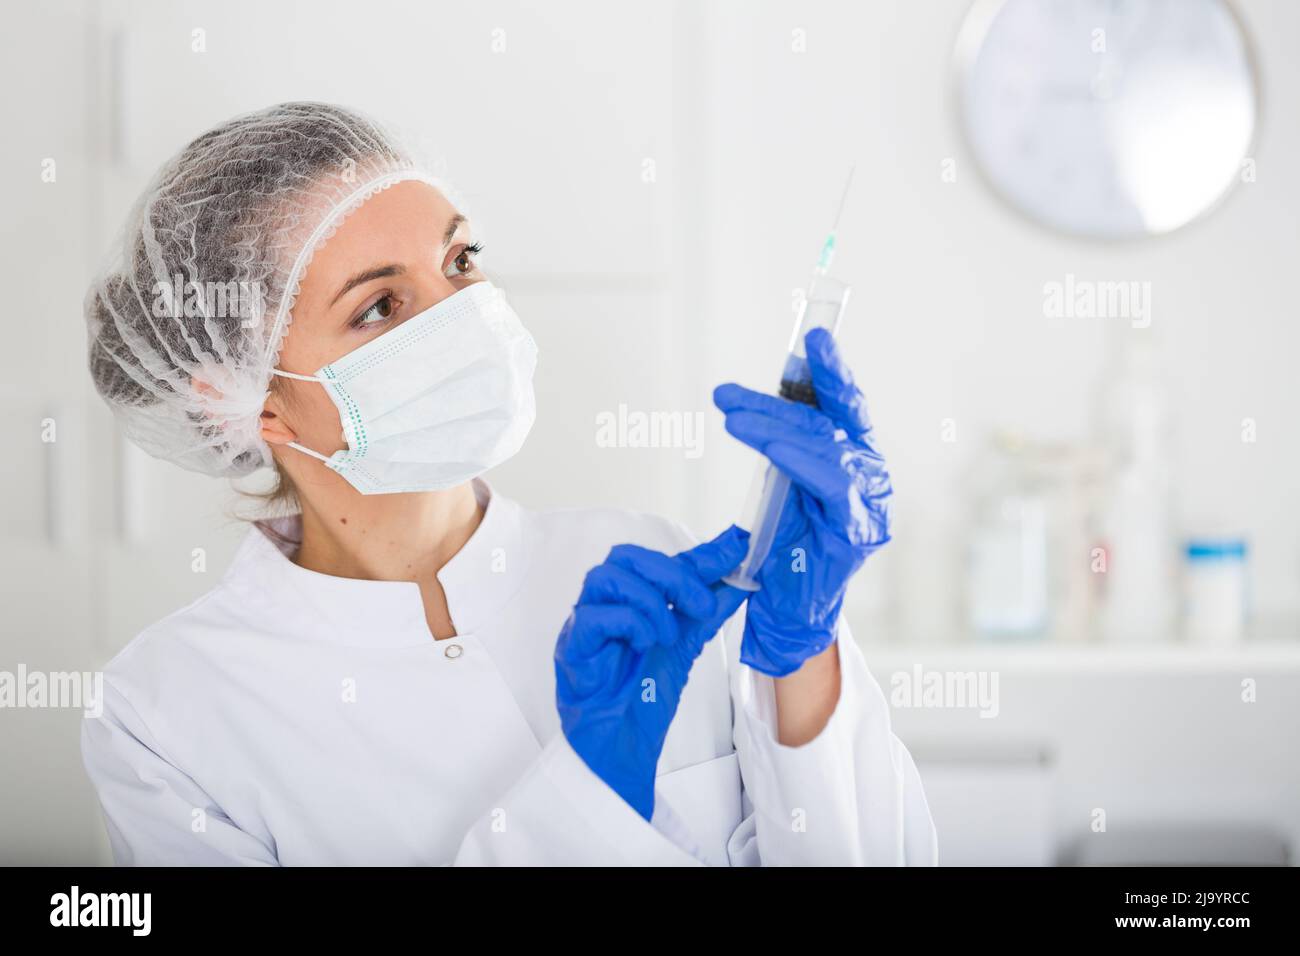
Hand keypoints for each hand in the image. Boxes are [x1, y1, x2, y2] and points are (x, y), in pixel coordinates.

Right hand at [554, 527, 749, 819]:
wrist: (622, 744)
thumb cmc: (642, 694)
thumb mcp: (686, 644)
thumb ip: (708, 611)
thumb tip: (740, 580)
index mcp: (629, 598)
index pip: (662, 561)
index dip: (701, 554)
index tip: (737, 547)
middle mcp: (604, 603)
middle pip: (627, 556)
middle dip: (672, 575)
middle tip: (700, 606)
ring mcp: (584, 622)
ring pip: (607, 577)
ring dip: (649, 602)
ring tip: (668, 636)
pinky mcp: (572, 646)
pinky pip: (594, 616)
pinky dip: (629, 624)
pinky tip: (645, 646)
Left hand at [713, 327, 891, 677]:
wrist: (787, 609)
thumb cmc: (785, 546)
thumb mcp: (781, 485)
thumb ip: (784, 446)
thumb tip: (757, 400)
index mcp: (855, 459)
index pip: (844, 406)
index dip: (831, 370)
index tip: (813, 335)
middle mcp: (870, 475)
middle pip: (825, 422)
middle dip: (773, 401)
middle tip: (725, 393)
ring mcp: (870, 503)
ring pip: (825, 446)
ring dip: (774, 427)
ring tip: (731, 416)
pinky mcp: (857, 530)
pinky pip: (829, 482)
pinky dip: (797, 459)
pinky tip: (769, 447)